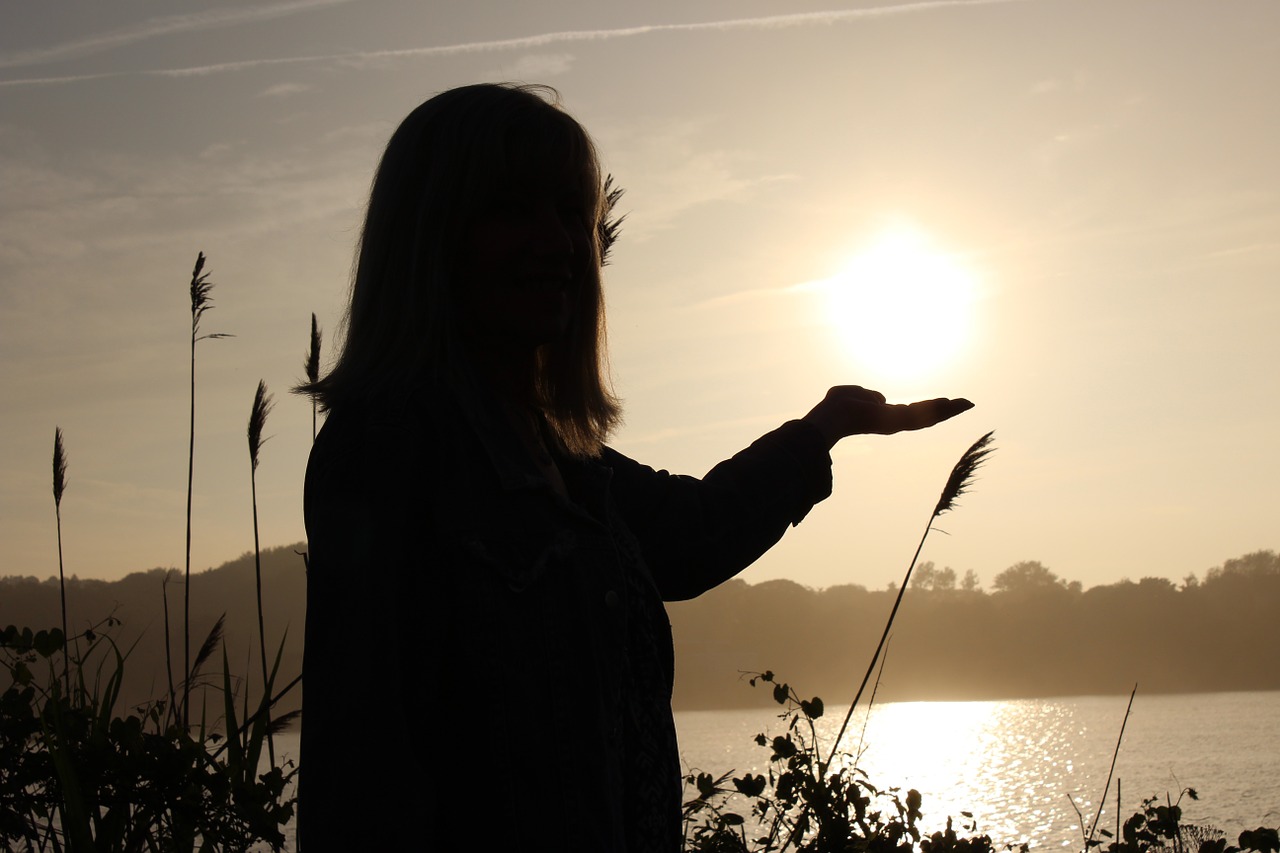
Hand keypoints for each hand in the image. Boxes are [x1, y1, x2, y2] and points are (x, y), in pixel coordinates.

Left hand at [801, 385, 973, 448]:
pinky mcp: (897, 421)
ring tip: (966, 404)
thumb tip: (880, 399)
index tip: (943, 402)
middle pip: (925, 415)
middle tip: (966, 404)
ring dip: (948, 409)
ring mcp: (897, 423)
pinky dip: (938, 410)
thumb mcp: (851, 394)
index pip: (910, 412)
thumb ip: (867, 395)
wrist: (830, 417)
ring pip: (928, 416)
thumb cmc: (835, 406)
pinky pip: (921, 414)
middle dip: (945, 410)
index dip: (927, 407)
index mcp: (884, 416)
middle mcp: (893, 421)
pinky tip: (952, 404)